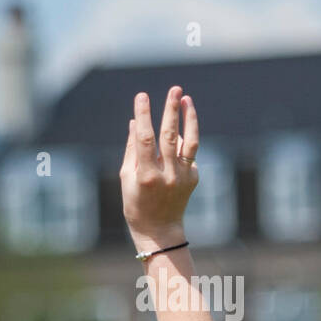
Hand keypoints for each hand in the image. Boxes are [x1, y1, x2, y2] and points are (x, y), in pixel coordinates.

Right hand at [120, 86, 198, 249]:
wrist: (159, 231)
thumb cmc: (136, 203)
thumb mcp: (126, 178)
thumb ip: (132, 149)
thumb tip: (134, 122)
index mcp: (146, 175)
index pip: (145, 138)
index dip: (143, 115)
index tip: (142, 96)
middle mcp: (167, 175)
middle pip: (171, 136)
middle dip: (172, 110)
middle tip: (174, 89)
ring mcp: (183, 177)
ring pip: (189, 141)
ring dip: (189, 118)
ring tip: (187, 99)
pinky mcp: (194, 178)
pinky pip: (189, 154)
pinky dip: (184, 140)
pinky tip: (179, 131)